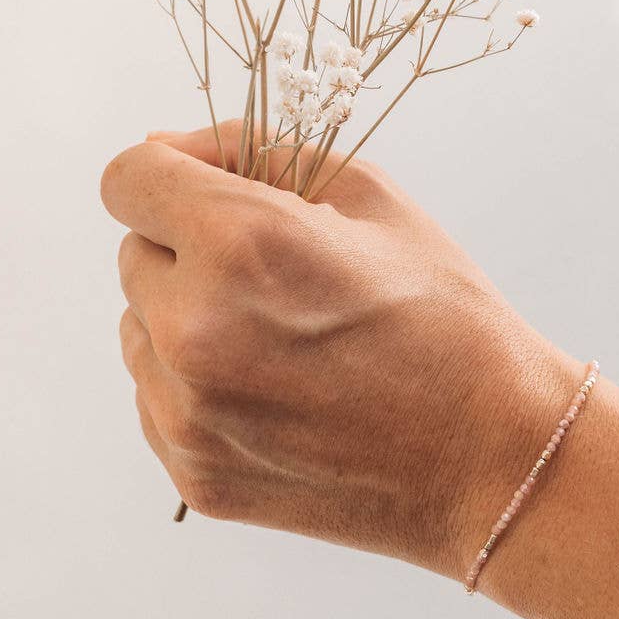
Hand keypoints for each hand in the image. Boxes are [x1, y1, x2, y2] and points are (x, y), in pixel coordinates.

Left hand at [100, 121, 572, 577]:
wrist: (491, 457)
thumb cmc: (444, 317)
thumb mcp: (372, 198)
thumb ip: (257, 153)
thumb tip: (169, 147)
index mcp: (241, 242)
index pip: (127, 178)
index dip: (165, 176)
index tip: (202, 193)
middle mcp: (195, 327)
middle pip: (133, 254)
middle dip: (187, 251)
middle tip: (273, 279)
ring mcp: (188, 410)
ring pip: (137, 330)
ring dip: (184, 321)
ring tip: (278, 341)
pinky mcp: (191, 471)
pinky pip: (155, 398)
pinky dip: (196, 387)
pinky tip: (275, 393)